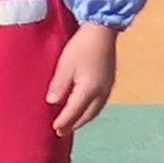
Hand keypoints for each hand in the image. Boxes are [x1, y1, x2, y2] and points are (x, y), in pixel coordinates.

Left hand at [46, 16, 120, 137]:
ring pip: (95, 110)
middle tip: (61, 132)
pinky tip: (85, 108)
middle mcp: (101, 92)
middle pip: (87, 115)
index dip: (64, 122)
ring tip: (72, 124)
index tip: (55, 130)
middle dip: (74, 124)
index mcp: (88, 89)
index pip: (74, 111)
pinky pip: (100, 103)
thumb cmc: (81, 46)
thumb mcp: (65, 65)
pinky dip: (90, 110)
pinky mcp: (110, 81)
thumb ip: (59, 85)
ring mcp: (108, 87)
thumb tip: (53, 103)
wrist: (102, 31)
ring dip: (83, 119)